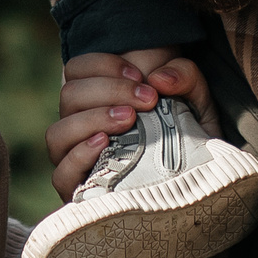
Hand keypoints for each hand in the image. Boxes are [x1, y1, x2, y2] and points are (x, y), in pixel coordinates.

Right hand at [45, 48, 218, 200]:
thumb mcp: (195, 100)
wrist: (199, 183)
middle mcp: (78, 125)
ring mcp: (74, 159)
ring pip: (58, 132)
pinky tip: (105, 144)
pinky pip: (61, 172)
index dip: (102, 65)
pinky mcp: (78, 191)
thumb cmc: (189, 135)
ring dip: (92, 119)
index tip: (140, 76)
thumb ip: (184, 76)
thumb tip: (159, 78)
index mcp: (96, 97)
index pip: (77, 69)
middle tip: (147, 99)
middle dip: (108, 91)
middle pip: (69, 95)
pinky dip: (79, 154)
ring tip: (128, 119)